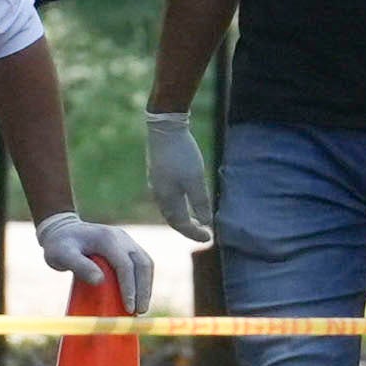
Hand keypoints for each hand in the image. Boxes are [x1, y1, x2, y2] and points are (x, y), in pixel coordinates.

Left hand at [37, 211, 155, 311]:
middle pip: (142, 264)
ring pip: (145, 263)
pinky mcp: (126, 247)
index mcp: (107, 238)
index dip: (130, 288)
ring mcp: (126, 241)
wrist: (61, 229)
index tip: (129, 309)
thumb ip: (79, 266)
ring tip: (140, 309)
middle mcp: (121, 237)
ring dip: (146, 286)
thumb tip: (100, 280)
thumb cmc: (59, 245)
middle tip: (139, 313)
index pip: (125, 265)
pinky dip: (143, 280)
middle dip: (144, 290)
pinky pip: (141, 263)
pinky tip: (139, 296)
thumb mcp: (62, 255)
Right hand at [144, 111, 214, 243]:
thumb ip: (200, 203)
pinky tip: (185, 199)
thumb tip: (206, 222)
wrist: (164, 128)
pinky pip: (167, 197)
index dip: (195, 233)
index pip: (181, 225)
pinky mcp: (157, 173)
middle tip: (203, 232)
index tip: (209, 238)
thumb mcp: (196, 180)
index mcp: (167, 199)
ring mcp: (156, 183)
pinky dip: (177, 205)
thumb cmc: (181, 155)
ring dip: (182, 217)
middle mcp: (158, 194)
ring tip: (194, 220)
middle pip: (172, 219)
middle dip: (187, 228)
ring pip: (169, 208)